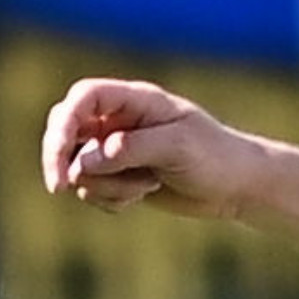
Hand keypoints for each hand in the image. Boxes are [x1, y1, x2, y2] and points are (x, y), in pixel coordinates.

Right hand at [39, 76, 266, 215]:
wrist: (238, 187)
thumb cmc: (216, 158)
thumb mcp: (178, 148)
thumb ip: (130, 149)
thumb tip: (83, 159)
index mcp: (134, 101)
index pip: (83, 98)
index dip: (64, 125)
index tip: (62, 160)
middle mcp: (118, 120)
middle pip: (65, 130)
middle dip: (60, 159)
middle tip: (60, 188)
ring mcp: (115, 148)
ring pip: (78, 166)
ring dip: (106, 185)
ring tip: (148, 185)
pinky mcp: (118, 175)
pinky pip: (92, 189)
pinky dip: (111, 199)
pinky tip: (142, 197)